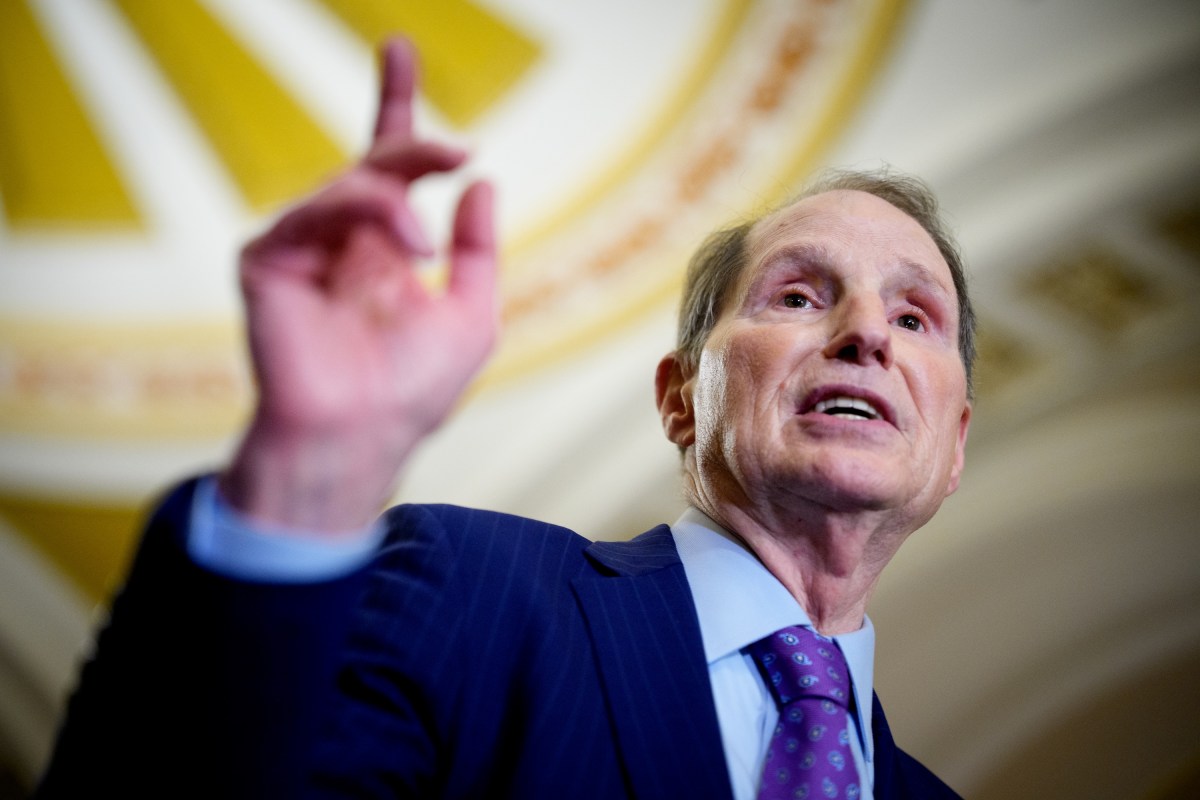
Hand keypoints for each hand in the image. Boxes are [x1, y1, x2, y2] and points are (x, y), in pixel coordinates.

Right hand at [219, 38, 497, 531]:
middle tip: (455, 148)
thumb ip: (476, 250)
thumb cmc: (411, 393)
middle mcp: (343, 244)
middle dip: (408, 136)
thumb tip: (483, 182)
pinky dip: (358, 216)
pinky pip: (309, 213)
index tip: (399, 53)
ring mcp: (303, 250)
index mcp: (385, 252)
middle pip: (368, 161)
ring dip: (393, 199)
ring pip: (347, 185)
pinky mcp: (267, 261)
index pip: (391, 170)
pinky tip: (399, 245)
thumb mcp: (471, 316)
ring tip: (420, 244)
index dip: (396, 112)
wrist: (361, 439)